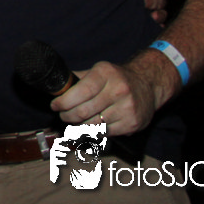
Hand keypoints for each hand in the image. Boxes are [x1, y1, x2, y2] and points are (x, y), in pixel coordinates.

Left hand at [50, 51, 176, 136]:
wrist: (148, 84)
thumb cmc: (117, 78)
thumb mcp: (99, 70)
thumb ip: (78, 78)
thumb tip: (55, 88)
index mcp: (106, 73)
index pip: (80, 92)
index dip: (64, 102)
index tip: (55, 106)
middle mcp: (119, 90)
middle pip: (84, 112)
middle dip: (67, 116)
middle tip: (63, 115)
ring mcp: (127, 108)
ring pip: (93, 125)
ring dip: (79, 126)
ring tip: (75, 121)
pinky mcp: (132, 123)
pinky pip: (105, 133)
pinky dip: (94, 131)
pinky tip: (92, 125)